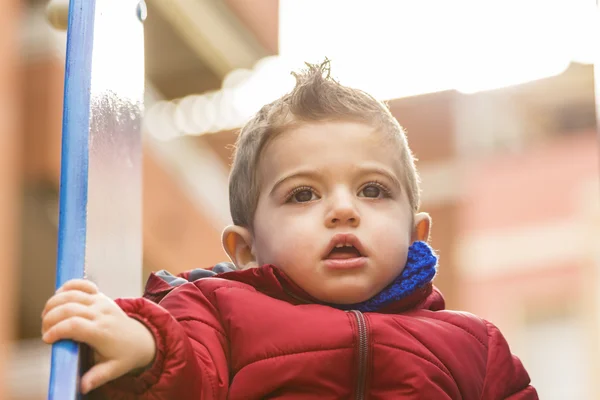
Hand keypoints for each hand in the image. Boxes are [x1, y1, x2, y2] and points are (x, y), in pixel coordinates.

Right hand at [42, 279, 155, 393]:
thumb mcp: (114, 370)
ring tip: (47, 316)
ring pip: (73, 294)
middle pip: (69, 308)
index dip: (57, 330)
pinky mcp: (100, 296)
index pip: (75, 325)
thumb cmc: (124, 356)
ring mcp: (101, 302)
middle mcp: (101, 314)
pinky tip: (59, 295)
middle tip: (44, 331)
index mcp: (102, 332)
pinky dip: (68, 286)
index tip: (47, 339)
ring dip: (54, 302)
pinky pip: (82, 285)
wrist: (141, 339)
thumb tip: (83, 387)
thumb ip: (97, 377)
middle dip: (50, 318)